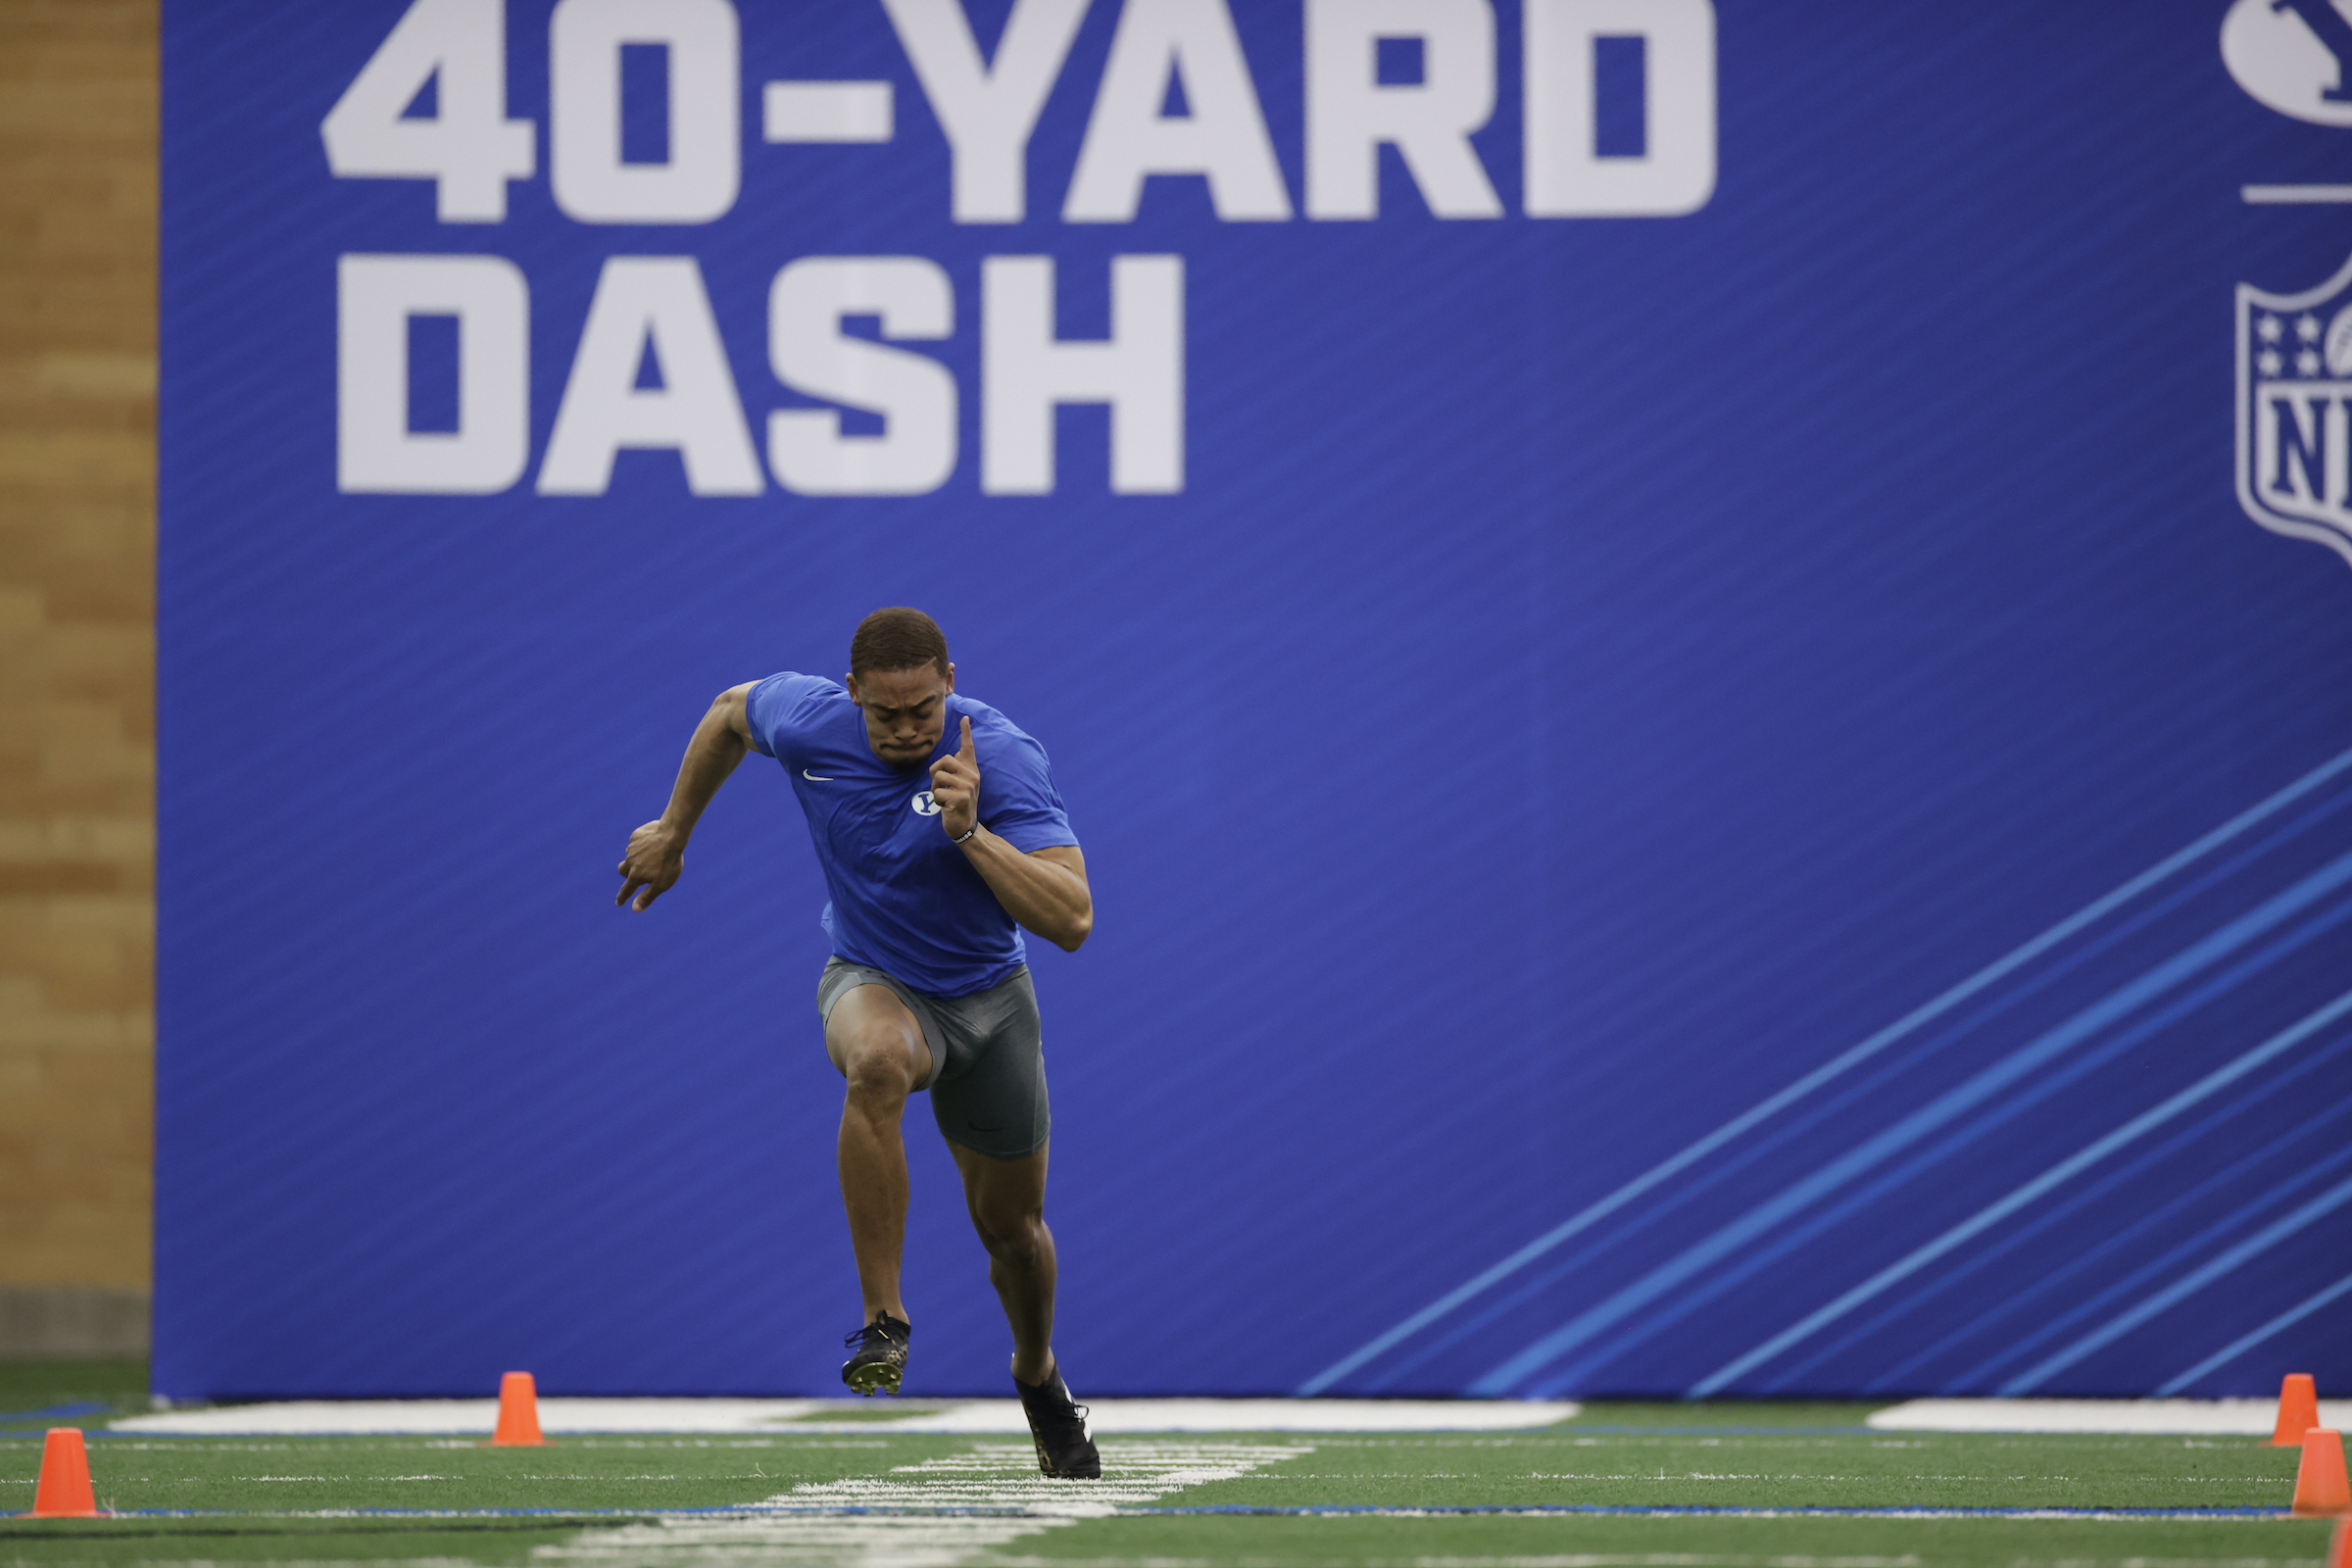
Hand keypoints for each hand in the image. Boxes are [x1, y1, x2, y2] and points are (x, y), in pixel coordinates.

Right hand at [616, 820, 684, 909]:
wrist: (671, 835)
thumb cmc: (669, 862)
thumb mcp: (662, 884)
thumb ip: (647, 896)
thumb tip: (635, 909)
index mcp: (636, 875)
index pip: (626, 889)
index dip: (622, 897)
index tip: (619, 903)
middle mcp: (630, 862)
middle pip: (622, 870)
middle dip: (627, 873)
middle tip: (637, 873)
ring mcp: (632, 848)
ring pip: (631, 855)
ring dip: (638, 857)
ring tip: (653, 854)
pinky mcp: (636, 835)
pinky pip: (636, 842)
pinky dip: (642, 844)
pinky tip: (653, 842)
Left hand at [928, 716, 979, 842]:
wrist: (965, 827)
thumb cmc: (959, 804)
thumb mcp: (962, 785)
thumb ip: (960, 769)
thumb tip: (959, 752)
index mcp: (971, 771)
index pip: (968, 748)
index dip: (966, 732)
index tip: (965, 718)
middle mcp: (972, 776)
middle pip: (944, 760)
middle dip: (935, 773)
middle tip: (939, 786)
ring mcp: (968, 786)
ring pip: (939, 776)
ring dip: (935, 789)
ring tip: (943, 798)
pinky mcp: (961, 798)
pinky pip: (938, 792)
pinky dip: (937, 800)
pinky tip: (945, 806)